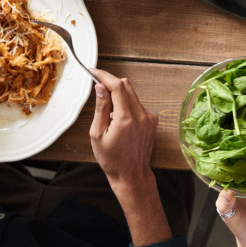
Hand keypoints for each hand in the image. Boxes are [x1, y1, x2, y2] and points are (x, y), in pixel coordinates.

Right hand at [90, 68, 160, 188]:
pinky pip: (137, 104)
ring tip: (108, 115)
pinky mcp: (152, 120)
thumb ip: (101, 108)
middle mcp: (141, 115)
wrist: (131, 175)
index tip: (93, 71)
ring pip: (132, 94)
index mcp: (126, 118)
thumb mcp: (98, 134)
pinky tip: (119, 121)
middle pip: (126, 86)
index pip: (117, 86)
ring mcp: (149, 117)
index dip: (104, 75)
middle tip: (98, 89)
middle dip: (111, 83)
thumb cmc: (112, 159)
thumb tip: (100, 87)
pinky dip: (126, 106)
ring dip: (119, 96)